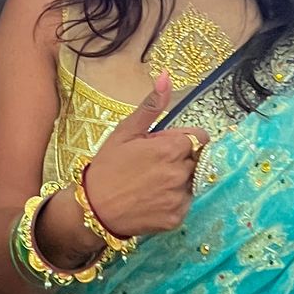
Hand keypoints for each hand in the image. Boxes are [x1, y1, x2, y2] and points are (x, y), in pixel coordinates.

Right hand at [80, 73, 207, 239]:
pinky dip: (172, 200)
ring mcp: (180, 197)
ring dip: (178, 180)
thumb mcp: (126, 131)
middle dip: (180, 159)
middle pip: (196, 159)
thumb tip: (166, 76)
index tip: (164, 145)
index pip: (200, 137)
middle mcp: (181, 173)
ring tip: (151, 183)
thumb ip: (151, 105)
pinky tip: (151, 199)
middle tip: (152, 165)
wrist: (94, 208)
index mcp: (171, 148)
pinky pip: (184, 203)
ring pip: (191, 181)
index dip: (182, 139)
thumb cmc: (108, 166)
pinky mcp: (177, 217)